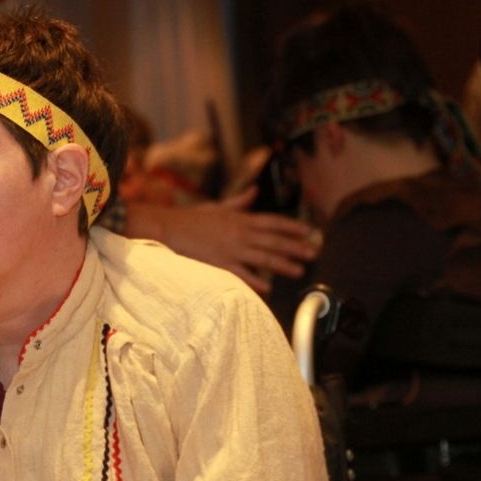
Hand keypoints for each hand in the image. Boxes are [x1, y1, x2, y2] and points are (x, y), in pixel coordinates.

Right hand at [124, 186, 318, 294]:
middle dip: (296, 247)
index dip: (292, 227)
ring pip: (263, 257)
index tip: (309, 232)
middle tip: (314, 253)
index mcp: (240, 219)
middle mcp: (239, 233)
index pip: (273, 222)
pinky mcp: (218, 263)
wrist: (167, 227)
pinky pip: (241, 274)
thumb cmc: (190, 218)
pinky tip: (268, 288)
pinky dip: (255, 281)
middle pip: (274, 241)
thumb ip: (239, 202)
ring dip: (283, 264)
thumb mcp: (217, 206)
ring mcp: (230, 249)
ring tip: (299, 271)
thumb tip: (253, 191)